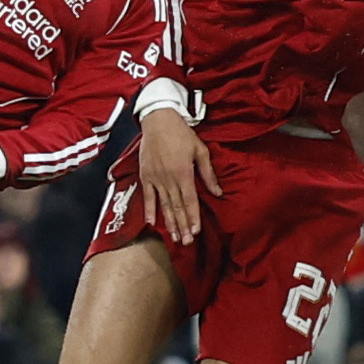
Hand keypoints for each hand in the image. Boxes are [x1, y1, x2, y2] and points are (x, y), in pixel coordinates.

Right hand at [137, 106, 218, 237]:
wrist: (158, 120)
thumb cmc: (182, 134)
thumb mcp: (200, 150)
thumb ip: (208, 173)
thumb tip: (218, 192)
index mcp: (184, 173)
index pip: (190, 201)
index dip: (193, 217)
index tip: (196, 232)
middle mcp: (169, 179)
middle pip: (177, 207)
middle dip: (182, 226)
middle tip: (186, 242)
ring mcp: (156, 178)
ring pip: (164, 205)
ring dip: (170, 223)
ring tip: (174, 238)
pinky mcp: (146, 176)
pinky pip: (148, 197)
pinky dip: (149, 210)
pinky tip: (152, 224)